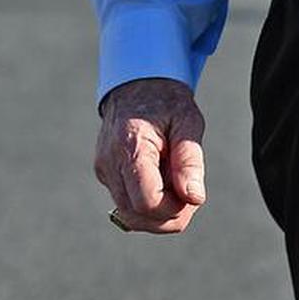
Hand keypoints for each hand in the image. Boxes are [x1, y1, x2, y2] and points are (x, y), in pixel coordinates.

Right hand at [94, 76, 206, 234]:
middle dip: (167, 216)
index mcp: (130, 147)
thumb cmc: (166, 100)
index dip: (173, 208)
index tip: (191, 194)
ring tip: (177, 184)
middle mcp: (110, 163)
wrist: (138, 83)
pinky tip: (162, 181)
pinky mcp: (105, 174)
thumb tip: (194, 198)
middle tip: (189, 193)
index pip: (147, 202)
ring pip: (129, 216)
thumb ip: (190, 159)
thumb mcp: (187, 119)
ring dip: (157, 212)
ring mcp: (104, 171)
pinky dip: (146, 203)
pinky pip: (125, 204)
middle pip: (136, 216)